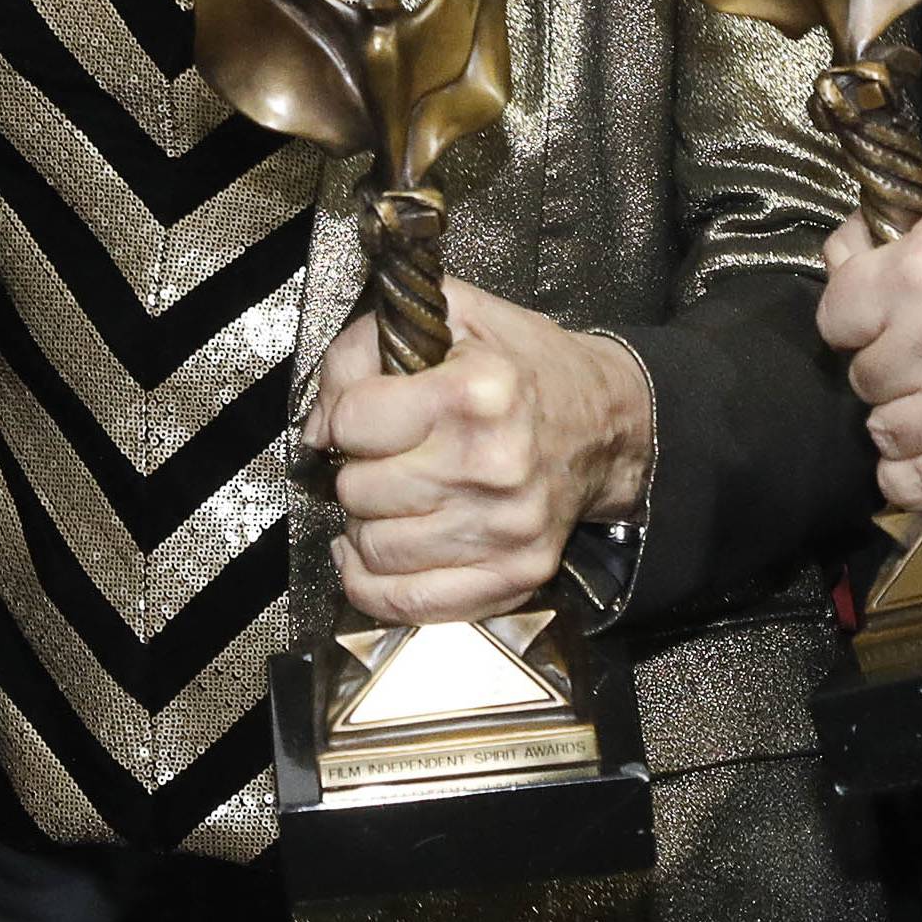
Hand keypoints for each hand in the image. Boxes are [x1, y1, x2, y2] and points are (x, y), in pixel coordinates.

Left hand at [303, 280, 650, 624]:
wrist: (603, 422)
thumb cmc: (520, 367)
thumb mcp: (448, 317)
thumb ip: (362, 351)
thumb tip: (318, 431)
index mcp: (476, 392)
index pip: (352, 420)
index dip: (346, 414)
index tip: (368, 413)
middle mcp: (493, 464)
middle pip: (357, 489)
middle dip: (358, 470)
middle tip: (386, 457)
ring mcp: (505, 529)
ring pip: (374, 548)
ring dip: (367, 525)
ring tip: (393, 498)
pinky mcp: (515, 575)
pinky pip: (410, 604)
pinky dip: (375, 585)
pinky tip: (375, 554)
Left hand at [818, 165, 921, 508]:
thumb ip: (884, 218)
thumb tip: (841, 252)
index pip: (835, 318)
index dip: (851, 318)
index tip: (872, 319)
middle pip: (864, 378)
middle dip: (883, 365)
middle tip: (914, 354)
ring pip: (888, 432)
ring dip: (899, 418)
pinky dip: (910, 477)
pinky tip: (917, 456)